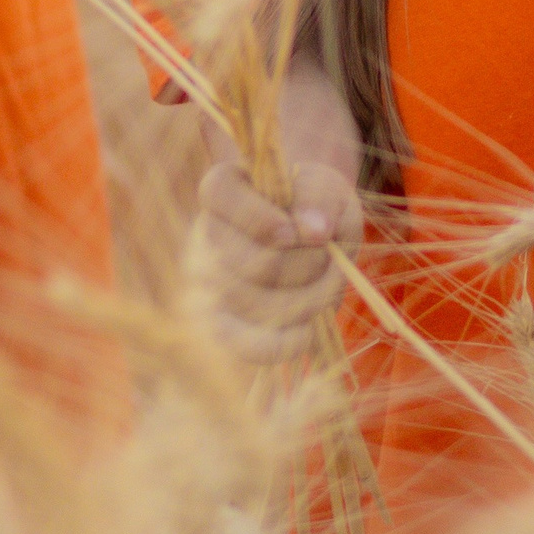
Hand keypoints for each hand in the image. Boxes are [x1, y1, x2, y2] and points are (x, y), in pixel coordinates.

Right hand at [195, 61, 363, 360]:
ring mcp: (207, 283)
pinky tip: (308, 329)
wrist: (311, 241)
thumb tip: (313, 230)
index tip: (294, 231)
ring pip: (254, 304)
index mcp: (223, 188)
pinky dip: (285, 342)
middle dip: (307, 263)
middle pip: (252, 261)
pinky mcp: (222, 326)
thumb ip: (319, 195)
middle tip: (328, 254)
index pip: (219, 193)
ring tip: (326, 285)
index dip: (258, 217)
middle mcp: (205, 235)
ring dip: (307, 300)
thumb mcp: (327, 187)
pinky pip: (246, 346)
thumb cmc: (315, 207)